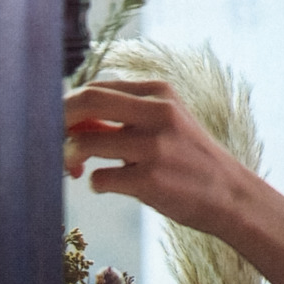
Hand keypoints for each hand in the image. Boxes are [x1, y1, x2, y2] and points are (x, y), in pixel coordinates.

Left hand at [62, 79, 250, 236]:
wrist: (231, 196)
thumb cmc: (190, 160)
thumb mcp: (167, 123)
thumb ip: (125, 116)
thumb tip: (69, 119)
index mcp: (160, 93)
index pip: (97, 87)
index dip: (69, 107)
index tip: (64, 127)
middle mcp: (158, 113)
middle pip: (86, 101)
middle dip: (58, 121)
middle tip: (51, 140)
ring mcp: (155, 147)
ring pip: (84, 144)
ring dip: (71, 159)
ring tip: (77, 170)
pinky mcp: (151, 180)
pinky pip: (99, 178)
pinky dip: (95, 183)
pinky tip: (110, 186)